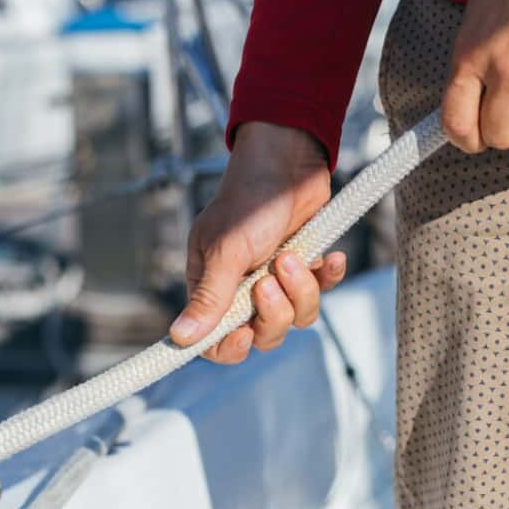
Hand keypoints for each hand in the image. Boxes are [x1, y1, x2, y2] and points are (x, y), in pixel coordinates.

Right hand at [169, 121, 346, 363]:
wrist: (288, 161)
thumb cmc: (249, 200)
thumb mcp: (226, 251)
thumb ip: (210, 297)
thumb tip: (179, 338)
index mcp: (211, 286)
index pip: (214, 340)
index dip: (230, 346)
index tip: (244, 332)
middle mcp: (242, 289)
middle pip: (262, 334)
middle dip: (273, 313)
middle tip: (270, 279)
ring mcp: (276, 279)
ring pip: (296, 317)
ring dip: (301, 290)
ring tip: (293, 256)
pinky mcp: (305, 266)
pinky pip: (321, 291)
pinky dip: (327, 276)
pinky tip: (329, 257)